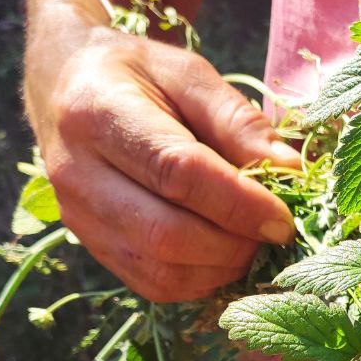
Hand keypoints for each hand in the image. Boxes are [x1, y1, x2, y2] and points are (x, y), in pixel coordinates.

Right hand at [28, 28, 301, 301]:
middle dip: (235, 244)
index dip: (240, 204)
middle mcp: (78, 174)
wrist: (66, 87)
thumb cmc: (138, 76)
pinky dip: (202, 279)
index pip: (178, 173)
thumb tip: (293, 174)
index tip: (285, 217)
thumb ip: (240, 123)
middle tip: (273, 233)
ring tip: (251, 241)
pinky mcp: (95, 249)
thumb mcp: (190, 75)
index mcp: (98, 113)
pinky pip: (155, 285)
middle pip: (167, 234)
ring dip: (222, 268)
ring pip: (162, 271)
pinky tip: (223, 254)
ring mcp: (80, 220)